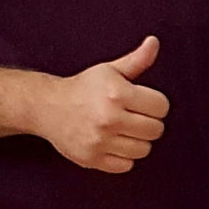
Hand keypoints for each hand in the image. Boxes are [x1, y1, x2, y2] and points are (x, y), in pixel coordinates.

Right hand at [41, 36, 169, 172]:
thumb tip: (154, 42)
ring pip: (144, 149)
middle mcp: (109, 118)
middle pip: (156, 130)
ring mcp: (100, 141)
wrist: (48, 107)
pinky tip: (113, 143)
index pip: (161, 107)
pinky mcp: (92, 159)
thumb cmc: (84, 88)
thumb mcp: (110, 70)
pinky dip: (124, 157)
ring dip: (138, 141)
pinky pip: (127, 165)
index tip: (143, 102)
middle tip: (133, 116)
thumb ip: (137, 60)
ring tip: (124, 130)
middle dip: (149, 122)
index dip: (155, 103)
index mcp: (116, 93)